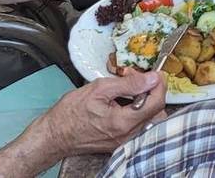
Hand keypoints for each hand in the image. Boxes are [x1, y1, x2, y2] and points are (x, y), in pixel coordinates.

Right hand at [31, 72, 166, 156]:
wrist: (54, 135)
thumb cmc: (70, 112)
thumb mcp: (99, 89)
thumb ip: (129, 84)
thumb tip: (151, 78)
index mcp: (124, 122)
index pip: (157, 102)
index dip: (159, 84)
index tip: (156, 72)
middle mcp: (128, 135)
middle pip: (156, 112)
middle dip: (152, 91)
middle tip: (138, 78)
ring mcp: (124, 141)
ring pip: (148, 119)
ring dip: (144, 100)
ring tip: (128, 88)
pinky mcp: (120, 142)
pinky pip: (137, 125)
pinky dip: (136, 110)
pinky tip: (123, 101)